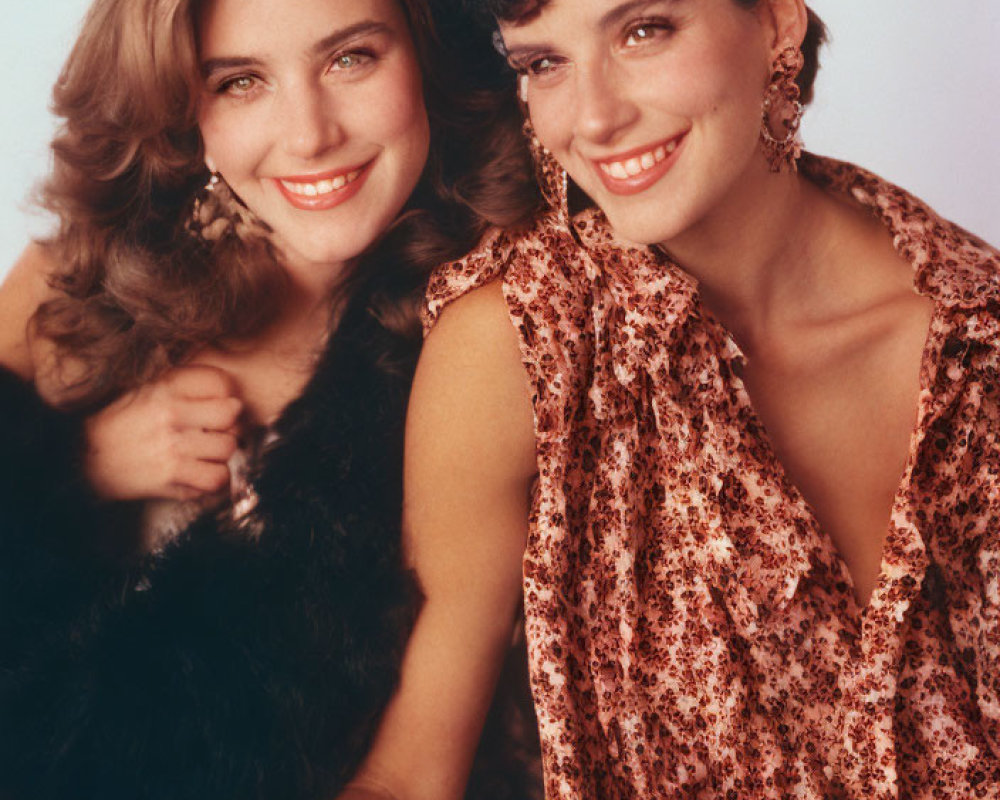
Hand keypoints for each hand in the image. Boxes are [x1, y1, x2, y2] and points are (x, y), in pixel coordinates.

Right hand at [84, 364, 243, 500]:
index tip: (219, 403)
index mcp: (163, 386)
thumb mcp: (142, 390)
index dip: (226, 394)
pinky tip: (202, 474)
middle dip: (229, 423)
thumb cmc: (116, 423)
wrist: (77, 457)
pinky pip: (216, 478)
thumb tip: (224, 390)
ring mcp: (170, 446)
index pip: (218, 381)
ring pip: (227, 447)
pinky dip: (215, 479)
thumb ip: (178, 385)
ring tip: (206, 454)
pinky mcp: (168, 476)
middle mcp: (169, 413)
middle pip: (230, 412)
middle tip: (218, 431)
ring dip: (221, 453)